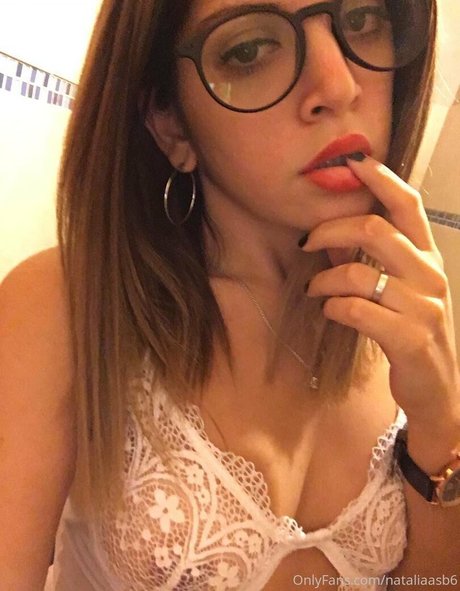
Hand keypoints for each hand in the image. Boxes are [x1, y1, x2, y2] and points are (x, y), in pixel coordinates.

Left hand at [301, 155, 459, 431]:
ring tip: (313, 289)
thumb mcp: (398, 291)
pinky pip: (357, 311)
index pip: (408, 205)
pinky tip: (330, 311)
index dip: (381, 179)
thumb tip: (329, 238)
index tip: (353, 161)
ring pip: (358, 273)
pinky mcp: (409, 338)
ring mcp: (423, 307)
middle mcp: (430, 275)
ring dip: (324, 279)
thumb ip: (371, 262)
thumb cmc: (411, 330)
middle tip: (306, 241)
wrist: (438, 388)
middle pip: (375, 229)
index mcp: (428, 257)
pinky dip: (334, 307)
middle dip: (330, 230)